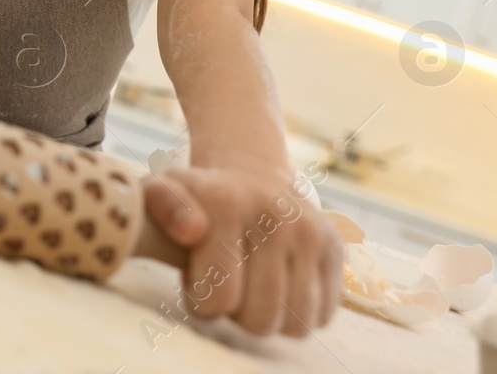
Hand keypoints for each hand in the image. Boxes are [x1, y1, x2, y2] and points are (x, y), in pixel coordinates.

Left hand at [143, 163, 342, 337]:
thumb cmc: (198, 197)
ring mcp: (311, 232)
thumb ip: (161, 207)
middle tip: (228, 282)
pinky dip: (298, 313)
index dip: (201, 299)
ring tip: (252, 285)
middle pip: (259, 320)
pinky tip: (280, 286)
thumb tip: (192, 230)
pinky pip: (323, 315)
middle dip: (236, 313)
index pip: (217, 299)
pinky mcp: (335, 248)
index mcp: (227, 203)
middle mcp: (277, 216)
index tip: (198, 275)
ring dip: (269, 317)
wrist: (249, 171)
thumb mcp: (163, 191)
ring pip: (295, 324)